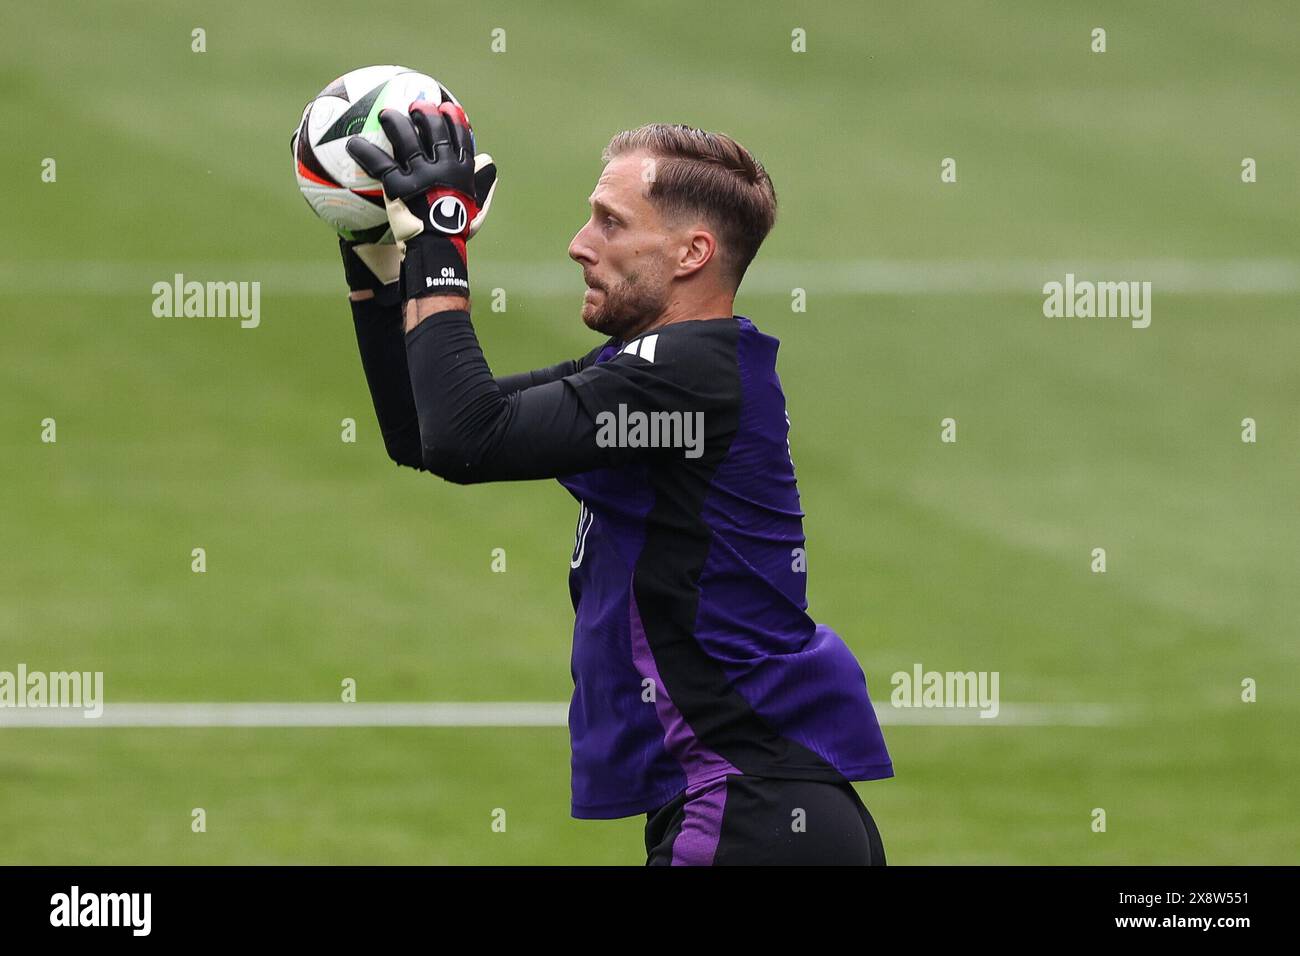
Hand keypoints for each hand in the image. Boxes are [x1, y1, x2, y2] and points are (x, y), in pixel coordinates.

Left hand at [347, 103, 485, 300]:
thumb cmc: (457, 232)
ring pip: (407, 140)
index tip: (447, 108)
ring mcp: (421, 175)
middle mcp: (442, 168)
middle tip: (416, 105)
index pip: (461, 138)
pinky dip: (365, 152)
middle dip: (425, 114)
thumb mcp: (477, 207)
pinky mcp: (400, 186)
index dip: (454, 120)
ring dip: (396, 123)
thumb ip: (483, 184)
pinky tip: (353, 144)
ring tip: (387, 115)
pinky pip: (380, 164)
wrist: (438, 249)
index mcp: (462, 171)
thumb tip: (488, 161)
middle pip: (434, 132)